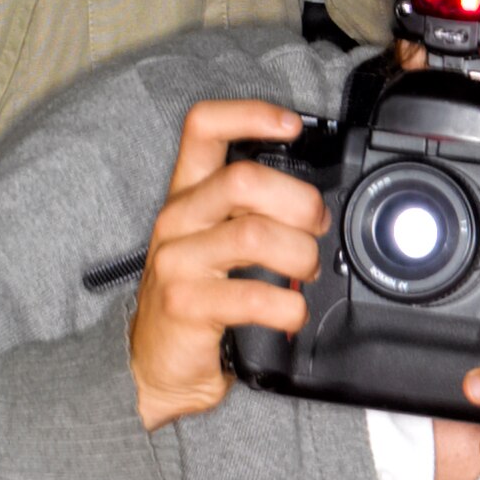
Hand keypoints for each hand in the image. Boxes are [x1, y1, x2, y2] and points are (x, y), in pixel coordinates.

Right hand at [124, 97, 319, 427]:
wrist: (159, 364)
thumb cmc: (201, 292)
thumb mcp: (219, 237)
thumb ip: (256, 208)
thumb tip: (320, 198)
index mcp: (189, 194)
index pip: (203, 128)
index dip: (250, 114)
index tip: (294, 126)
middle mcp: (176, 220)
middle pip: (243, 179)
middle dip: (298, 200)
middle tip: (316, 226)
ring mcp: (175, 263)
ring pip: (253, 234)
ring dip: (300, 253)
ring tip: (307, 271)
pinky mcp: (183, 305)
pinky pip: (250, 295)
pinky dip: (287, 306)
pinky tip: (292, 313)